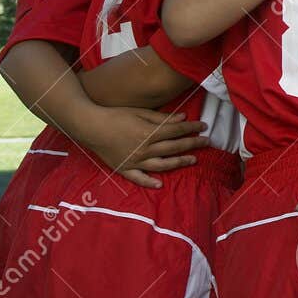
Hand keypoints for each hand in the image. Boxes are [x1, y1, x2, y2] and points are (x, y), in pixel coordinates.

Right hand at [75, 105, 208, 188]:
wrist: (90, 126)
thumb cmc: (115, 116)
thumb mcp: (141, 112)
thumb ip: (163, 118)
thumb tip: (184, 117)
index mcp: (150, 133)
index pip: (177, 131)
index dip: (193, 128)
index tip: (204, 126)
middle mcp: (145, 149)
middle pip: (174, 147)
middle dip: (193, 143)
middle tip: (207, 142)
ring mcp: (135, 161)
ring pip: (162, 164)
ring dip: (179, 162)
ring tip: (193, 159)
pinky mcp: (124, 169)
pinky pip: (139, 179)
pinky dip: (149, 182)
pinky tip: (160, 184)